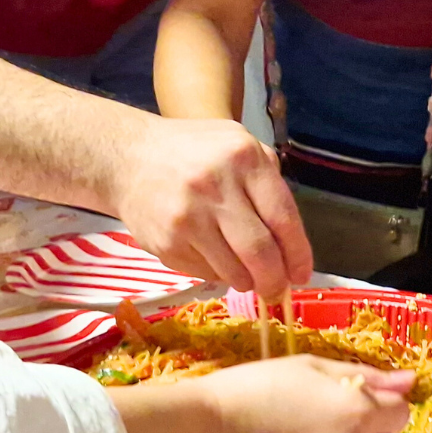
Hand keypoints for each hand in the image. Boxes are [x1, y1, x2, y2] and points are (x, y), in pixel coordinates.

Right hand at [110, 118, 313, 295]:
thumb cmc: (192, 152)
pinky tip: (215, 258)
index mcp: (243, 158)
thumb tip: (291, 239)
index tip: (302, 273)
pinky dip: (218, 274)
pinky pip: (206, 273)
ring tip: (248, 275)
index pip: (283, 217)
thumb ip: (267, 178)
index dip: (298, 252)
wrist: (128, 159)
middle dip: (275, 279)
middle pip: (260, 252)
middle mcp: (215, 187)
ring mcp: (188, 218)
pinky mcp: (166, 244)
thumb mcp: (237, 143)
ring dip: (247, 281)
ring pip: (233, 271)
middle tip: (279, 289)